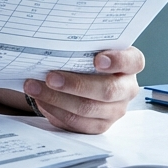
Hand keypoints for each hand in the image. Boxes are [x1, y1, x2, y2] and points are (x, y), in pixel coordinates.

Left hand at [19, 47, 143, 133]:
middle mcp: (126, 88)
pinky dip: (56, 111)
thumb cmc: (86, 59)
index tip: (98, 60)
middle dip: (75, 84)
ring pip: (88, 109)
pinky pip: (78, 123)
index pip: (133, 61)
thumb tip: (53, 42)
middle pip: (107, 90)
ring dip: (57, 98)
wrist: (82, 80)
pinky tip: (41, 100)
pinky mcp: (100, 125)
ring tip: (34, 87)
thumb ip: (82, 46)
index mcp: (130, 64)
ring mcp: (115, 110)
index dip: (118, 61)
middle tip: (50, 77)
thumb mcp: (88, 48)